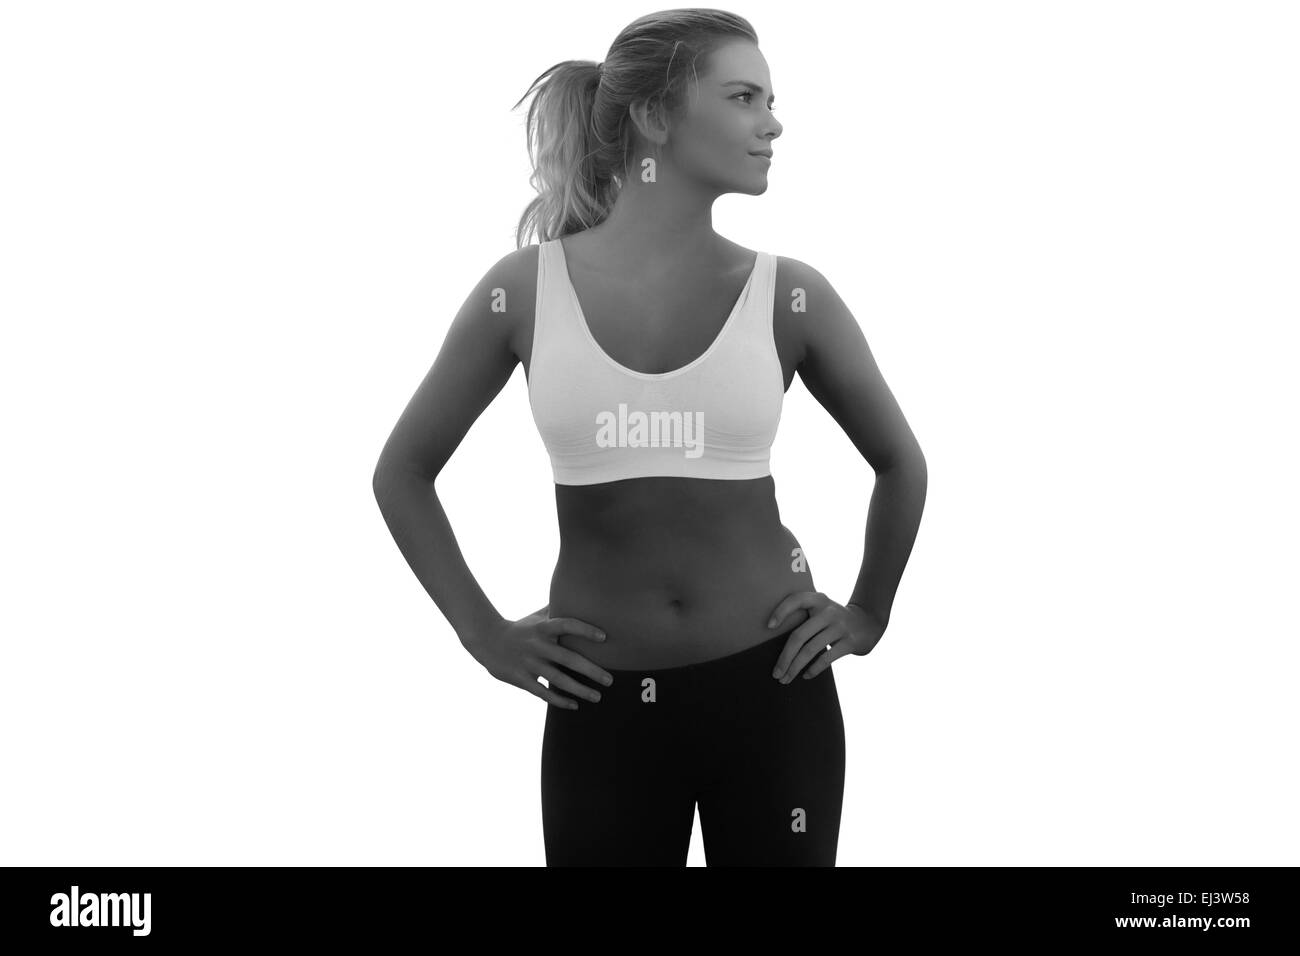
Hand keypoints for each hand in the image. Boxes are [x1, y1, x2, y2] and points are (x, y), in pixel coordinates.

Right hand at [464, 609, 613, 708]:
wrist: (487, 641)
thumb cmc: (521, 629)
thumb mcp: (537, 617)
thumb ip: (557, 610)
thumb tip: (581, 596)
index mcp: (543, 629)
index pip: (566, 625)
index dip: (585, 630)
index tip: (604, 637)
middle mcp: (537, 646)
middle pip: (568, 658)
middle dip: (591, 670)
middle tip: (610, 680)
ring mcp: (529, 663)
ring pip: (558, 680)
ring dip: (579, 690)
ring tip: (598, 697)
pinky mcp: (521, 679)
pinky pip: (542, 693)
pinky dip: (559, 700)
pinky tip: (574, 705)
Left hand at [767, 592, 884, 682]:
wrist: (868, 622)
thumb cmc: (833, 620)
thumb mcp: (821, 609)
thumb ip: (804, 617)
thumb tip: (778, 645)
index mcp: (818, 600)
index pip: (796, 600)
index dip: (781, 611)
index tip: (769, 626)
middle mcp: (828, 612)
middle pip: (799, 636)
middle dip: (784, 657)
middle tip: (775, 673)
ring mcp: (840, 627)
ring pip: (810, 650)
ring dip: (795, 668)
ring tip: (785, 679)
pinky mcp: (849, 642)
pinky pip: (826, 659)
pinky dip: (813, 669)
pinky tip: (805, 676)